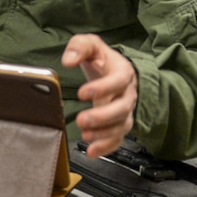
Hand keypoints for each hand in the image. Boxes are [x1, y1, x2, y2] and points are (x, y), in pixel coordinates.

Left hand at [62, 34, 136, 158]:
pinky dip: (106, 147)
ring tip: (85, 135)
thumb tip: (68, 60)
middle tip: (82, 120)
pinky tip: (92, 151)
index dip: (102, 88)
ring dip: (104, 134)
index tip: (82, 92)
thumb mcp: (90, 45)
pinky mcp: (118, 123)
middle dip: (103, 117)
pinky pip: (118, 138)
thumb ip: (79, 46)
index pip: (118, 81)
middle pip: (122, 108)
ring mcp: (124, 110)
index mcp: (122, 72)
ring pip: (121, 126)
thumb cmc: (100, 58)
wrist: (112, 69)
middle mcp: (127, 93)